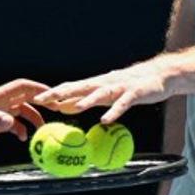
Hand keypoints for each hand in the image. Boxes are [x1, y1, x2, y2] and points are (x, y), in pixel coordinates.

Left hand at [0, 78, 48, 150]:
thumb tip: (12, 122)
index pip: (21, 87)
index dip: (38, 88)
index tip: (54, 95)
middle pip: (25, 98)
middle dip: (41, 103)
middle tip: (56, 112)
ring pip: (20, 112)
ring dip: (32, 118)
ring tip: (42, 130)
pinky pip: (11, 125)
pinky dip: (20, 130)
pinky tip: (23, 140)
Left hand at [33, 60, 170, 122]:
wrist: (160, 74)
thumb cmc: (129, 86)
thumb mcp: (104, 93)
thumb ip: (85, 100)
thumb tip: (62, 107)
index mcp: (95, 84)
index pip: (70, 87)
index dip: (52, 92)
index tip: (34, 98)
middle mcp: (104, 83)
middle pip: (79, 87)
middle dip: (59, 93)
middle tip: (42, 100)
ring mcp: (119, 86)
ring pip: (100, 93)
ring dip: (86, 100)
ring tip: (73, 108)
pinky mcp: (134, 93)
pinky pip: (123, 104)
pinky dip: (113, 111)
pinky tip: (105, 120)